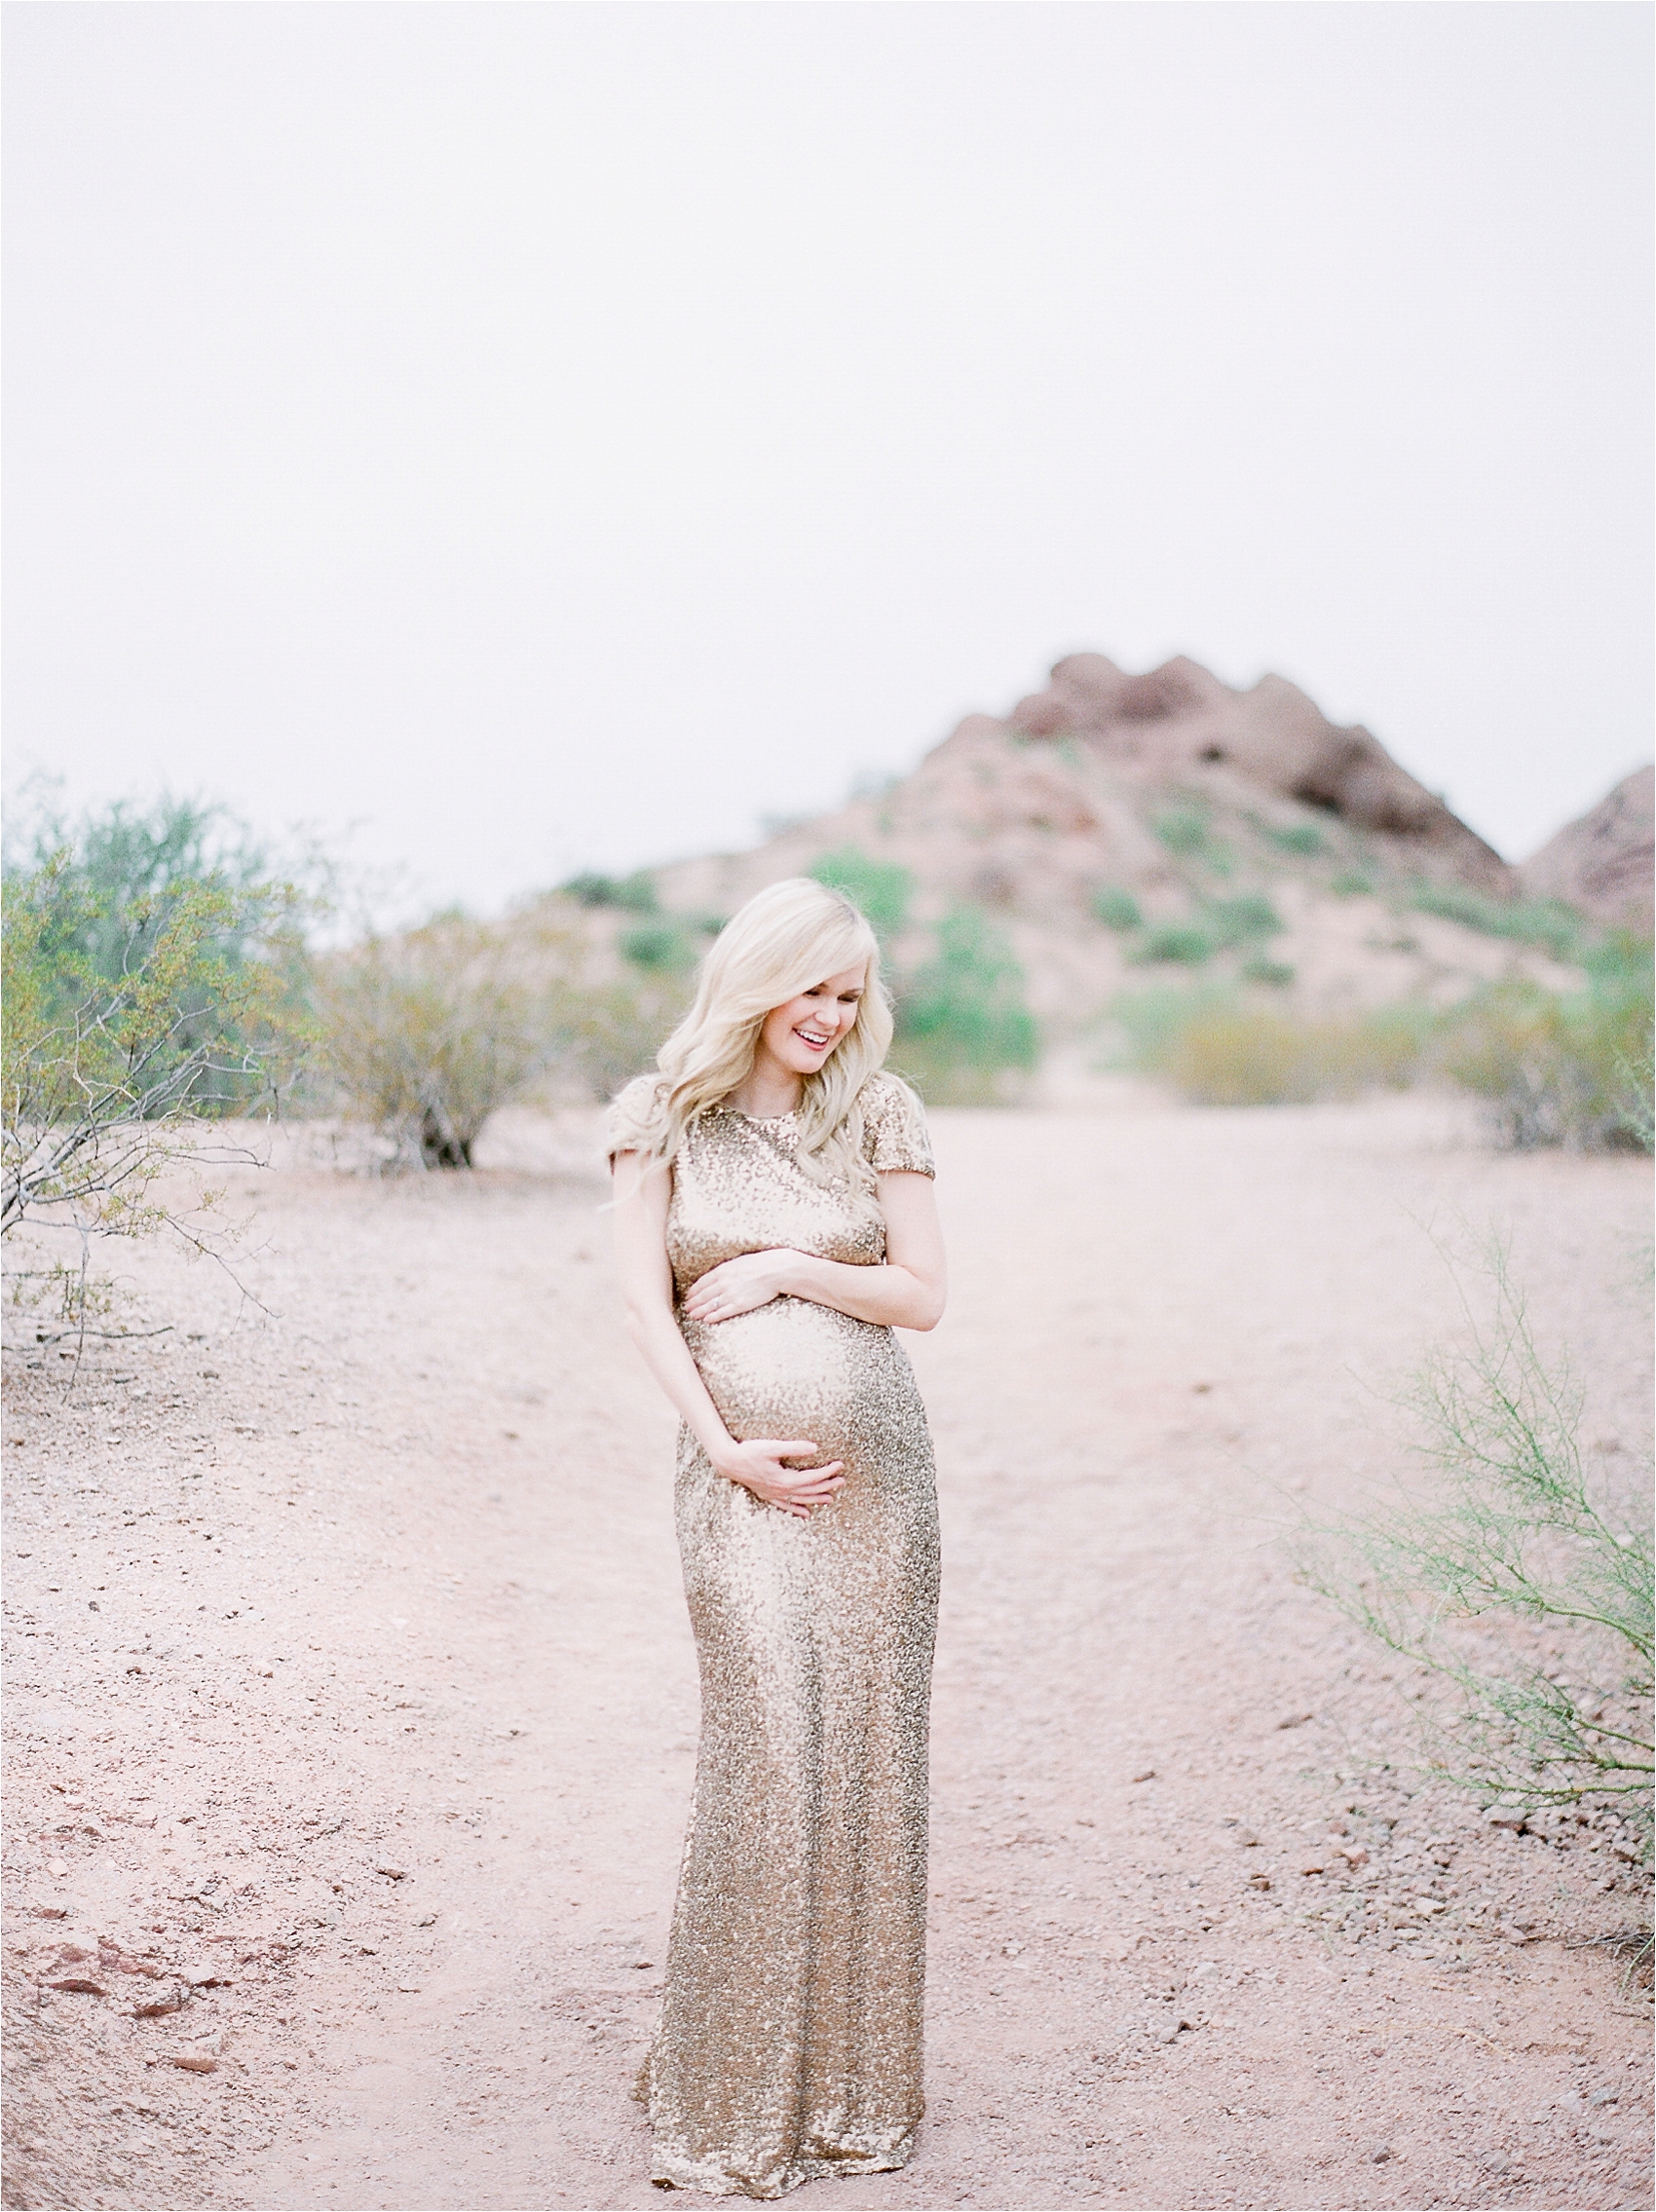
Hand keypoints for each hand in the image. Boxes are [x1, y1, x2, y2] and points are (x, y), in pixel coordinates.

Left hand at [683, 1250, 799, 1325]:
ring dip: (699, 1311)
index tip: (688, 1296)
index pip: (701, 1283)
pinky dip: (713, 1317)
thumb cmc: (759, 1264)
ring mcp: (731, 1294)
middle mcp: (723, 1283)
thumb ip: (725, 1270)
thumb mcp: (737, 1262)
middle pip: (702, 1296)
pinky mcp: (740, 1304)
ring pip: (709, 1305)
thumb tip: (715, 1276)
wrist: (775, 1270)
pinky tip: (707, 1320)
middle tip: (687, 1308)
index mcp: (722, 1271)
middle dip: (693, 1303)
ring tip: (692, 1316)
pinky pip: (723, 1312)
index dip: (693, 1291)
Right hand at [712, 1437, 844, 1518]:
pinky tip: (805, 1514)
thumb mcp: (772, 1446)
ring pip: (800, 1500)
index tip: (840, 1465)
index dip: (828, 1471)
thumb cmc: (749, 1452)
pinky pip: (786, 1506)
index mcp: (785, 1479)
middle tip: (842, 1481)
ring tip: (830, 1499)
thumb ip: (794, 1448)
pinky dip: (797, 1510)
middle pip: (809, 1490)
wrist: (729, 1462)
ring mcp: (774, 1494)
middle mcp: (781, 1490)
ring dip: (816, 1499)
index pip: (813, 1477)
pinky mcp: (767, 1495)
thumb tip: (815, 1448)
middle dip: (827, 1486)